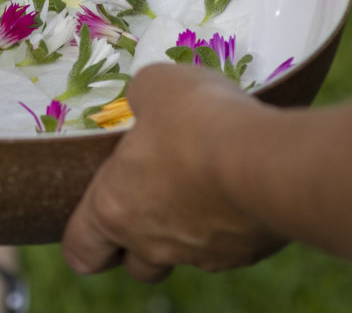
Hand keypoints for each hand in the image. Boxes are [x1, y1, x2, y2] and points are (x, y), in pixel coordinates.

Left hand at [61, 62, 286, 281]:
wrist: (269, 163)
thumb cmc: (195, 124)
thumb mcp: (153, 86)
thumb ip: (140, 99)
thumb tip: (146, 100)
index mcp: (114, 208)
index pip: (82, 251)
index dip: (85, 239)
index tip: (95, 219)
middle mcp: (153, 243)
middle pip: (136, 264)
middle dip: (137, 240)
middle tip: (150, 198)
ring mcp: (202, 254)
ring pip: (184, 255)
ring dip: (185, 230)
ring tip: (201, 185)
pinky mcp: (247, 253)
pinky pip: (230, 245)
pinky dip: (230, 223)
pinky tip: (240, 187)